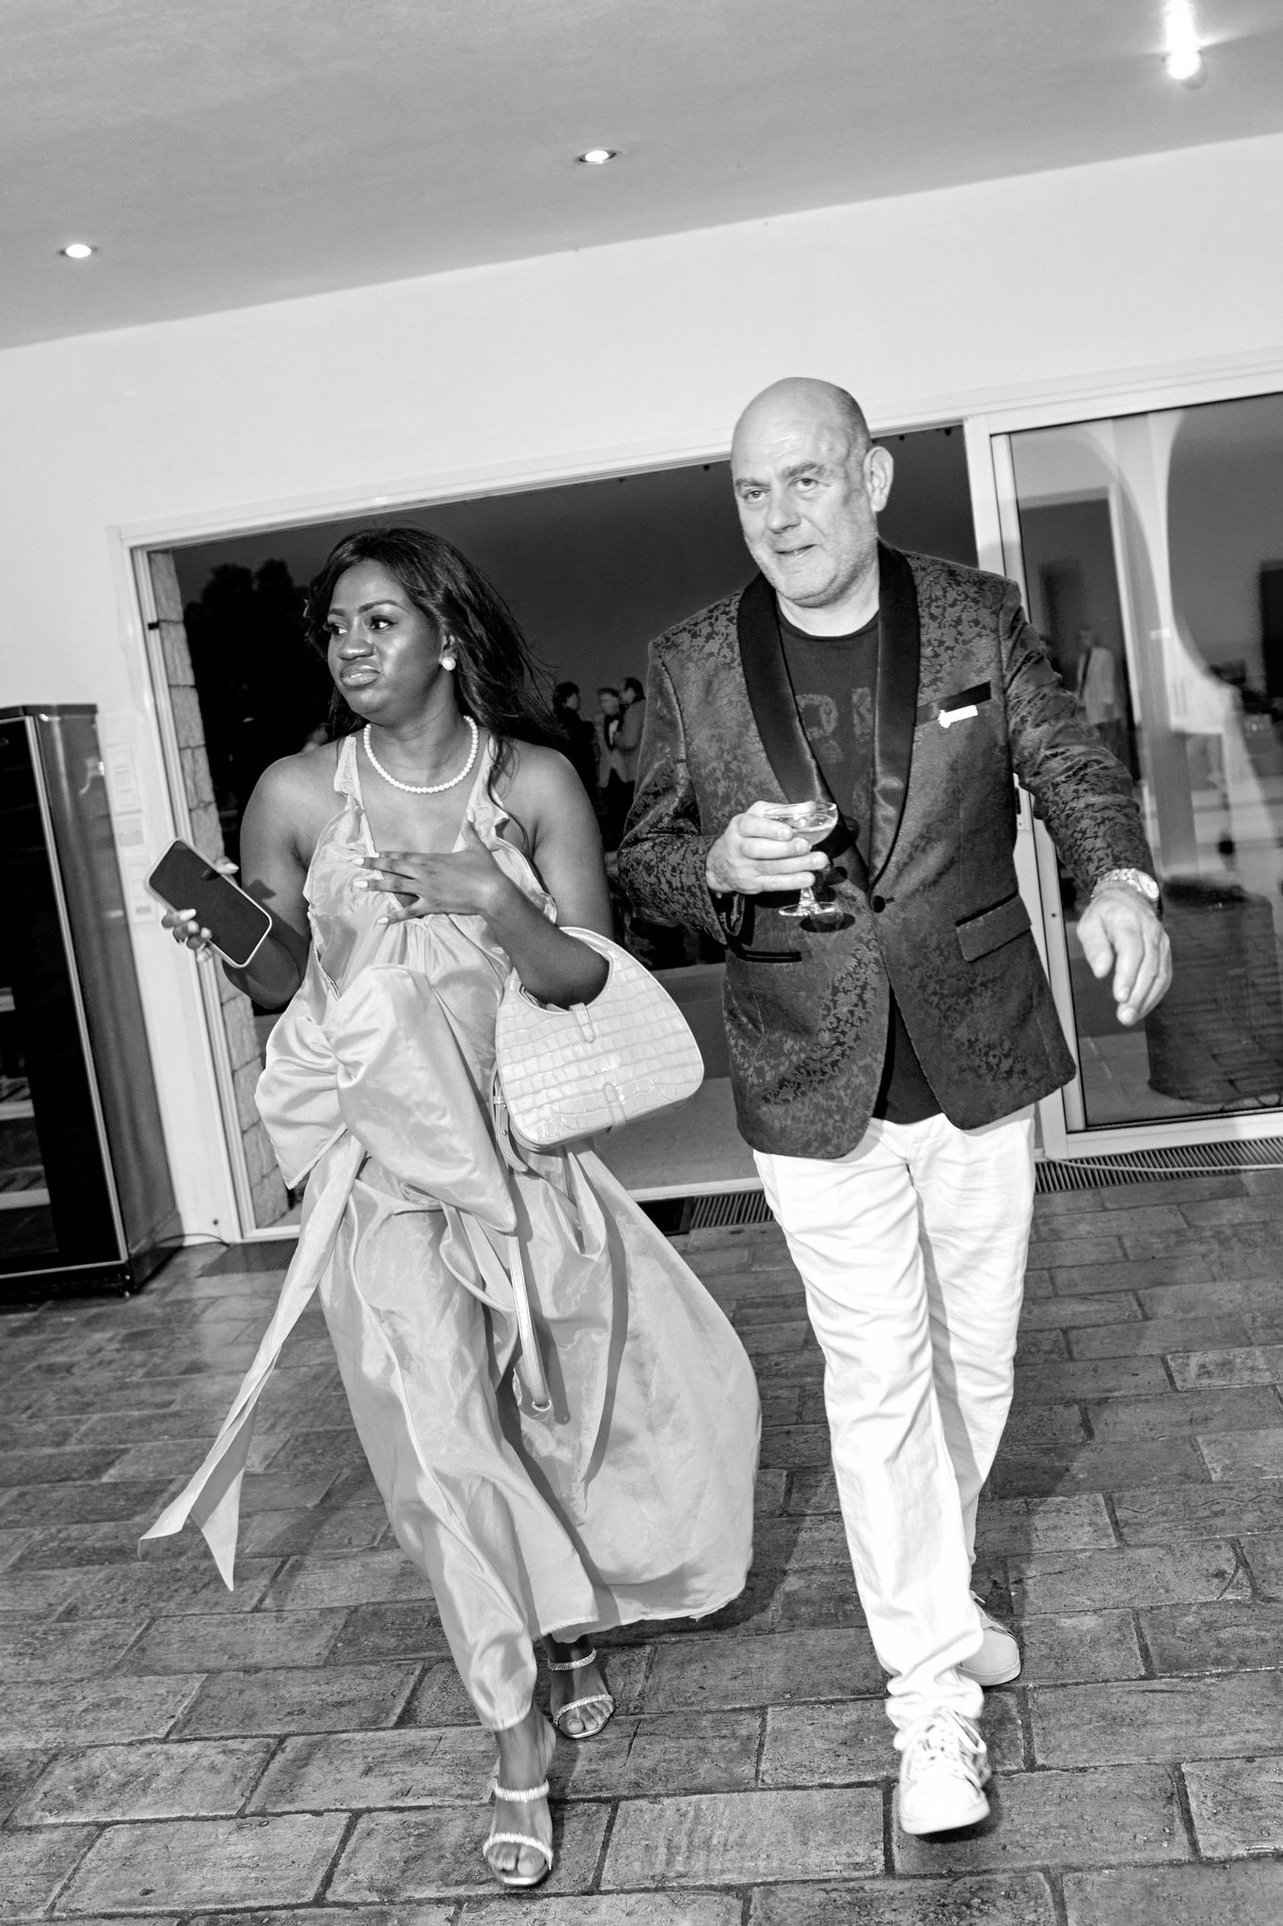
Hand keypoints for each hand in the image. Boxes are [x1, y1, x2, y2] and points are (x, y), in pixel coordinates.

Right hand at [161, 858, 237, 957]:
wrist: (236, 907)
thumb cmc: (219, 890)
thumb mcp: (220, 876)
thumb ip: (221, 866)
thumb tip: (230, 867)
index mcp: (181, 907)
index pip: (168, 914)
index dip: (173, 916)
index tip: (187, 911)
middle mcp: (185, 923)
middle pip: (174, 930)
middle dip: (182, 927)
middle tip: (195, 922)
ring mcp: (196, 935)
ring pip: (188, 942)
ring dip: (195, 939)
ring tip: (208, 932)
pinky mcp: (208, 944)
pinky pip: (203, 953)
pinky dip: (203, 955)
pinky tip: (205, 955)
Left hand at [357, 817, 507, 923]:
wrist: (491, 892)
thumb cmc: (484, 869)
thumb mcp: (476, 847)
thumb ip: (469, 831)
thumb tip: (469, 815)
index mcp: (431, 859)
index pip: (403, 855)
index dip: (386, 853)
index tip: (372, 851)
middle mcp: (423, 873)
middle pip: (392, 867)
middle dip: (371, 864)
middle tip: (353, 862)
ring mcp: (425, 890)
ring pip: (394, 887)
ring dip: (375, 886)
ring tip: (358, 886)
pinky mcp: (431, 906)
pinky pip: (409, 912)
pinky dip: (394, 917)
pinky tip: (381, 921)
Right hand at [705, 801, 829, 895]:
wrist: (721, 864)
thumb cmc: (745, 836)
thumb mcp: (755, 817)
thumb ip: (779, 812)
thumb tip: (809, 808)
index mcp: (740, 826)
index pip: (751, 826)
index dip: (770, 829)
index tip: (788, 831)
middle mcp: (738, 847)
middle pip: (759, 849)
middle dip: (785, 849)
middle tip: (805, 846)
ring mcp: (744, 868)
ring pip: (770, 868)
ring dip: (796, 865)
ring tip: (817, 860)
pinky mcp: (752, 884)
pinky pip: (774, 884)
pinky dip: (793, 881)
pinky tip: (808, 877)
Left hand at [1077, 884, 1171, 1025]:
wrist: (1127, 896)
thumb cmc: (1105, 913)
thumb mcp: (1089, 923)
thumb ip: (1095, 946)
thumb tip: (1101, 971)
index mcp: (1129, 922)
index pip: (1132, 950)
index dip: (1128, 975)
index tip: (1119, 996)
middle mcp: (1151, 932)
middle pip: (1149, 966)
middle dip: (1138, 994)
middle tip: (1125, 1016)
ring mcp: (1162, 942)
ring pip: (1160, 973)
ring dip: (1147, 998)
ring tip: (1132, 1016)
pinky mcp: (1166, 951)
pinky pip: (1165, 975)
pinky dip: (1155, 994)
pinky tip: (1143, 1007)